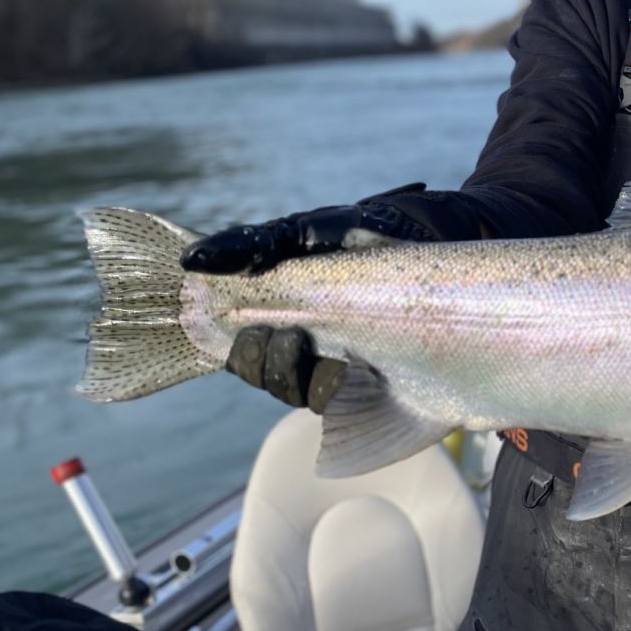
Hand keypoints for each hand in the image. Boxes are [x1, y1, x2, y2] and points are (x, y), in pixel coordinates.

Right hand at [182, 184, 441, 408]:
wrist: (435, 236)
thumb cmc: (368, 232)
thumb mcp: (308, 229)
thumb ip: (255, 245)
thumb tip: (195, 261)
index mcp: (281, 313)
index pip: (237, 345)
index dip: (225, 345)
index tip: (218, 325)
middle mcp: (304, 345)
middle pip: (258, 373)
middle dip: (254, 358)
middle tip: (267, 331)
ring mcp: (336, 365)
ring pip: (291, 391)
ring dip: (284, 372)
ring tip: (295, 340)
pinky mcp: (372, 384)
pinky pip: (335, 400)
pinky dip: (327, 385)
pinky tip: (340, 364)